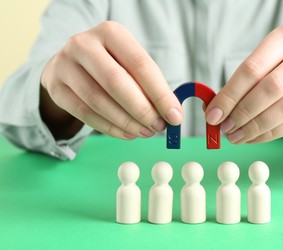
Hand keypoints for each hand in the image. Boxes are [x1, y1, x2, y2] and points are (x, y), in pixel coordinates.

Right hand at [41, 21, 182, 139]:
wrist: (70, 65)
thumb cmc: (110, 64)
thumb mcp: (129, 63)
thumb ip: (149, 84)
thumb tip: (172, 113)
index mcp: (111, 32)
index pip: (141, 64)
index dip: (160, 94)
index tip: (175, 116)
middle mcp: (84, 44)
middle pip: (116, 82)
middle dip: (142, 110)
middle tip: (158, 127)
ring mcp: (65, 65)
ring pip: (98, 100)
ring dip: (126, 122)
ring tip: (145, 132)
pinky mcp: (56, 87)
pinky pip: (85, 114)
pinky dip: (110, 128)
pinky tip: (127, 133)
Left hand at [206, 23, 282, 143]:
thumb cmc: (282, 68)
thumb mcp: (262, 66)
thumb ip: (239, 85)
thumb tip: (213, 112)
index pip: (252, 68)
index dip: (230, 95)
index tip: (213, 116)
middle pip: (271, 87)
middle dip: (244, 112)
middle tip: (226, 129)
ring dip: (257, 127)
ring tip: (237, 137)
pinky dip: (272, 134)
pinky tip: (255, 138)